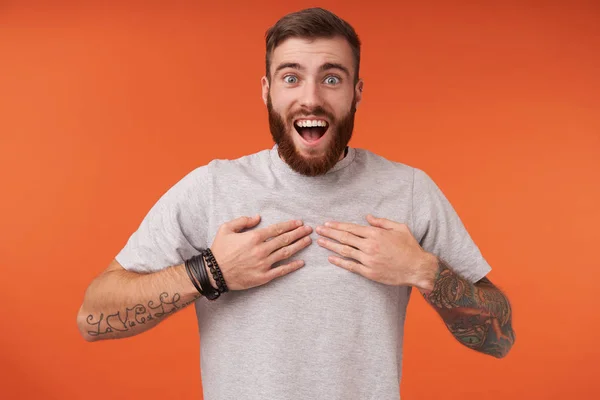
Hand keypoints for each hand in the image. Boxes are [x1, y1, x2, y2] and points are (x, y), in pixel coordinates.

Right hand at [210, 215, 312, 290]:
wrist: (214, 272)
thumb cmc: (220, 249)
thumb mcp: (226, 228)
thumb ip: (243, 221)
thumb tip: (258, 217)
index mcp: (253, 237)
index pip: (277, 229)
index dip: (290, 225)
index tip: (299, 222)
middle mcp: (261, 250)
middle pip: (284, 239)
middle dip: (299, 233)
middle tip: (310, 230)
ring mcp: (263, 264)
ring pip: (286, 253)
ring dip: (299, 246)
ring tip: (308, 241)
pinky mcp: (263, 277)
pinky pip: (281, 270)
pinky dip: (292, 266)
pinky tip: (302, 262)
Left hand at [315, 214, 437, 289]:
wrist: (418, 268)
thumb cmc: (410, 247)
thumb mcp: (399, 228)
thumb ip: (382, 222)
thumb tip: (368, 217)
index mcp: (376, 234)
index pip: (352, 228)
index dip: (338, 226)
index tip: (327, 223)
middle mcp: (370, 246)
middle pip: (345, 238)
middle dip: (329, 233)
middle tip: (318, 230)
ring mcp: (369, 260)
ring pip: (345, 251)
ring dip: (331, 246)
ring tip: (320, 242)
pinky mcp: (369, 272)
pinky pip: (351, 266)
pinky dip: (340, 262)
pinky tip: (330, 258)